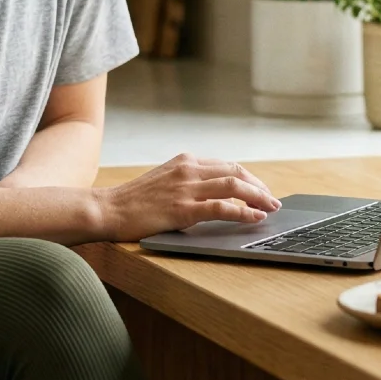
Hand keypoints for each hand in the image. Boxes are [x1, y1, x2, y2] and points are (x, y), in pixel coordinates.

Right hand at [94, 154, 280, 241]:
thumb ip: (187, 182)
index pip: (227, 165)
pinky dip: (243, 212)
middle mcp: (188, 169)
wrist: (107, 209)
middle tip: (273, 201)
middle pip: (236, 172)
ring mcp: (186, 188)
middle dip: (259, 187)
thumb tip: (213, 194)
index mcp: (185, 161)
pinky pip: (221, 207)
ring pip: (234, 186)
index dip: (249, 178)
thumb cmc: (134, 201)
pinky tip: (254, 218)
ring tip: (271, 209)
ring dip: (258, 197)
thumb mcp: (164, 181)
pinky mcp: (182, 209)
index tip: (262, 190)